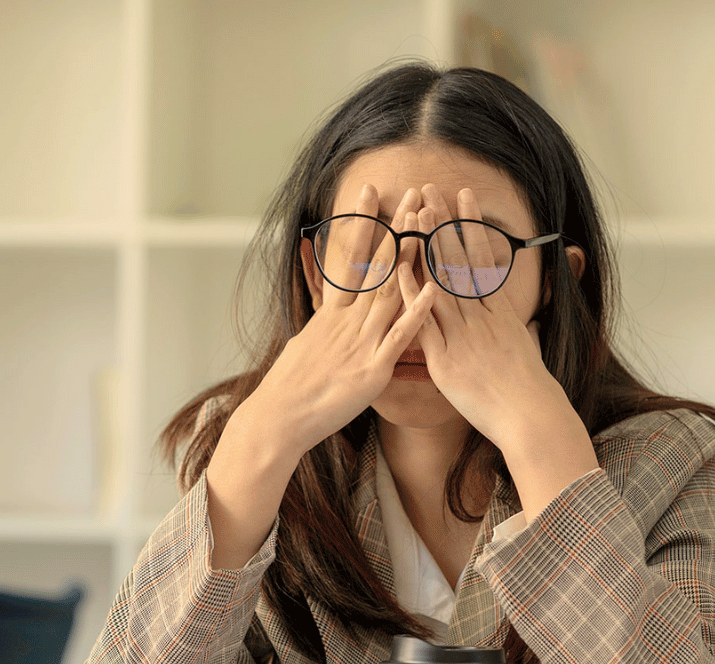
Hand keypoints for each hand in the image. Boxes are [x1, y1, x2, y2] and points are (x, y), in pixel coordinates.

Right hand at [202, 184, 434, 569]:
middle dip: (397, 228)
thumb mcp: (305, 346)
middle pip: (377, 265)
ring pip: (390, 291)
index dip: (362, 224)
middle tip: (413, 193)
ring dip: (412, 257)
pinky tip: (435, 290)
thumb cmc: (291, 389)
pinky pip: (399, 336)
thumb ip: (324, 326)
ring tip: (428, 225)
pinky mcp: (372, 368)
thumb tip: (327, 312)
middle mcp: (347, 321)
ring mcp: (360, 341)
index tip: (371, 192)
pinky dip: (417, 312)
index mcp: (332, 314)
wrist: (279, 419)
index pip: (349, 258)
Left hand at [409, 184, 597, 516]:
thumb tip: (518, 320)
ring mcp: (462, 334)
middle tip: (430, 189)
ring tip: (415, 212)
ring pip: (441, 280)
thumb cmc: (529, 390)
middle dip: (444, 223)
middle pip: (459, 260)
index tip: (462, 198)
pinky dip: (411, 293)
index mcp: (500, 311)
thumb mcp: (526, 349)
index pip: (482, 258)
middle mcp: (481, 316)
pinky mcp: (445, 358)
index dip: (470, 226)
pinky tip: (398, 269)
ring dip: (427, 245)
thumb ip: (515, 329)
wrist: (530, 416)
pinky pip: (424, 320)